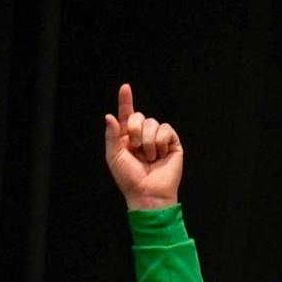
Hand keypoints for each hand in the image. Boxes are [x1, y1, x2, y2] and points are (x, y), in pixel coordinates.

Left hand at [102, 84, 181, 210]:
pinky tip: (160, 155)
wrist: (147, 193)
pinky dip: (160, 142)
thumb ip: (112, 135)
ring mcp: (158, 139)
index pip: (127, 115)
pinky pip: (166, 130)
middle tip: (135, 147)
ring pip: (153, 123)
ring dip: (148, 141)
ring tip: (149, 157)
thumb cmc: (129, 178)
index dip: (125, 101)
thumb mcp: (114, 156)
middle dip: (135, 130)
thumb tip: (110, 115)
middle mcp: (143, 136)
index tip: (125, 88)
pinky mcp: (172, 143)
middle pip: (140, 116)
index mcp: (127, 138)